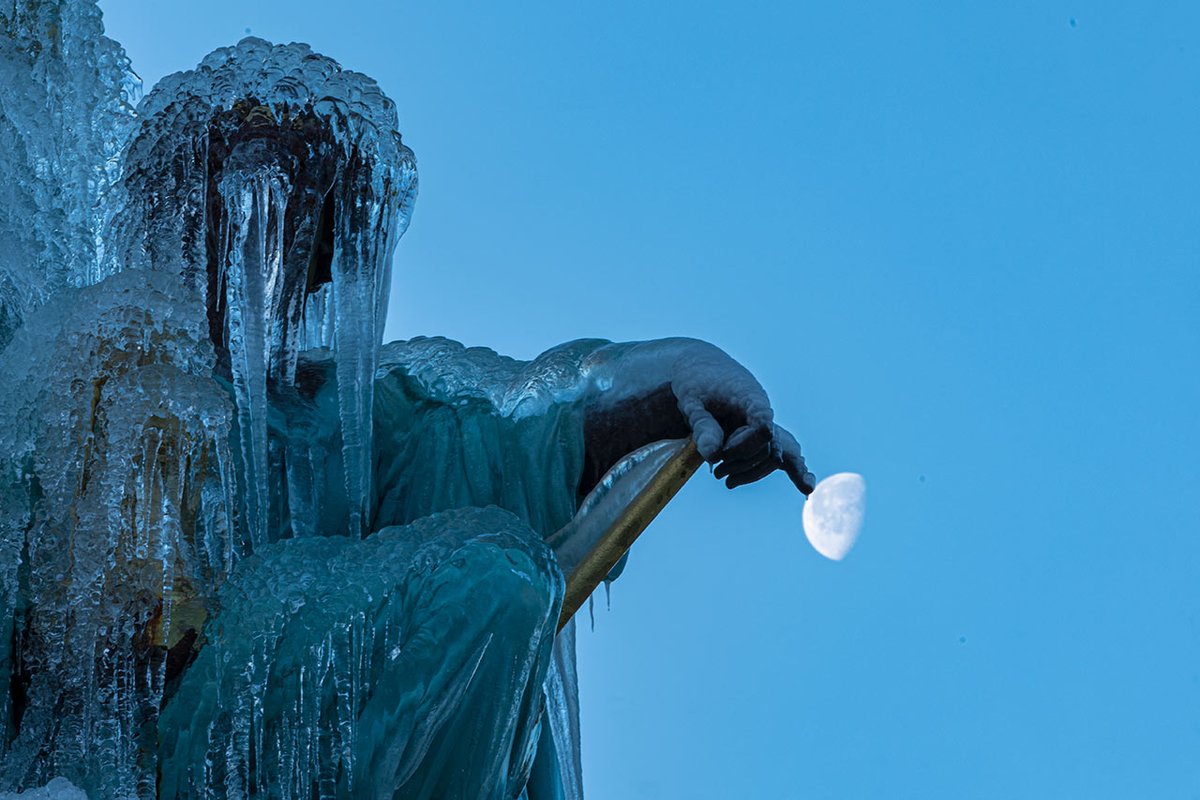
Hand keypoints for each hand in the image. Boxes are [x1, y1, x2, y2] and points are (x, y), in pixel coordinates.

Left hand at [669, 345, 815, 493]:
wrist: (700, 366)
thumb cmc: (695, 381)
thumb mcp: (692, 402)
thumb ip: (703, 427)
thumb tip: (713, 456)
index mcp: (751, 398)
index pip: (763, 430)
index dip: (744, 447)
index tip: (720, 454)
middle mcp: (763, 410)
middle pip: (769, 448)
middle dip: (744, 464)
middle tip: (715, 474)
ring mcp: (764, 420)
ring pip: (773, 453)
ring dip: (752, 470)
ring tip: (726, 482)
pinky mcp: (760, 428)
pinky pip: (779, 449)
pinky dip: (792, 467)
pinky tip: (806, 487)